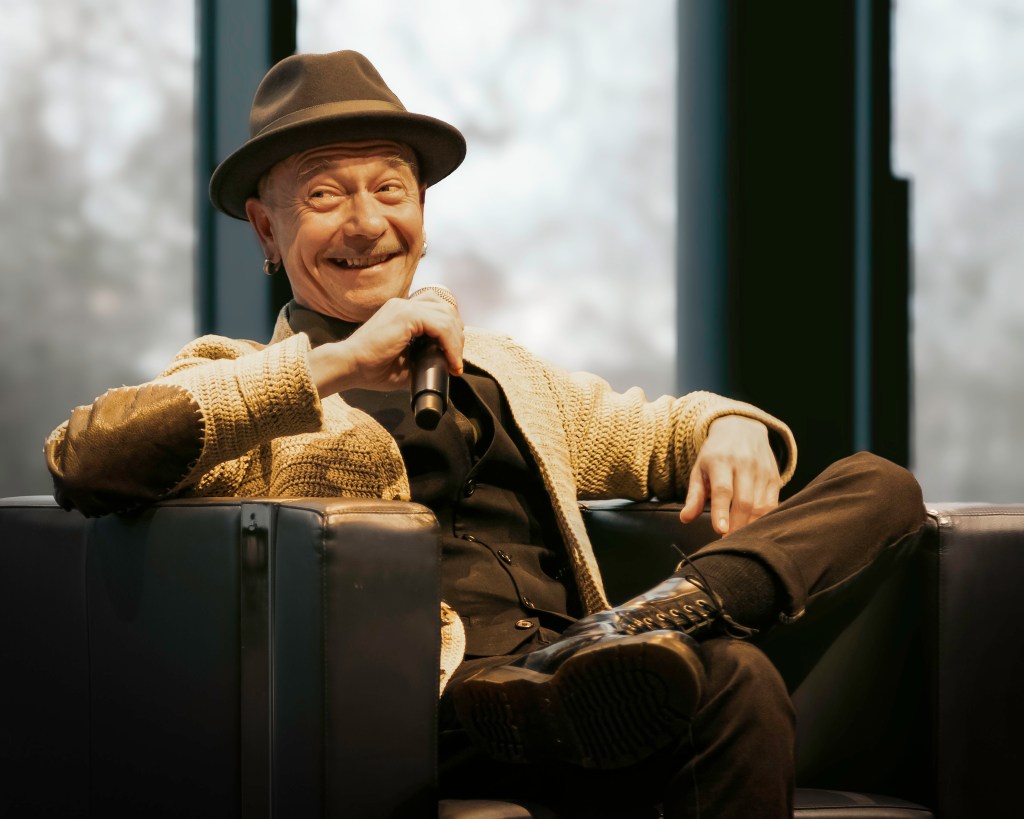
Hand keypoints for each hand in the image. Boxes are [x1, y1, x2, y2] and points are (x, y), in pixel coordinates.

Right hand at [308, 290, 463, 395]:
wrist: (349, 367)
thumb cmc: (371, 369)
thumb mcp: (406, 363)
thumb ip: (424, 356)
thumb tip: (445, 363)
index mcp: (402, 313)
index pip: (437, 310)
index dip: (451, 332)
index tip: (453, 359)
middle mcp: (403, 304)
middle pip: (446, 309)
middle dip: (457, 336)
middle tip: (455, 362)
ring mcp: (404, 307)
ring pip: (446, 315)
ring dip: (456, 341)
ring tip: (454, 363)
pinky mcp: (405, 315)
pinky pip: (440, 325)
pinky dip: (450, 344)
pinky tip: (450, 362)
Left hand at [678, 415, 780, 535]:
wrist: (743, 428)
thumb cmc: (716, 454)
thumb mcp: (700, 469)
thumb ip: (694, 496)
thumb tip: (685, 518)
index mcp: (721, 461)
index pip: (723, 489)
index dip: (721, 511)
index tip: (719, 530)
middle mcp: (744, 464)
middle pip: (744, 501)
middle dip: (736, 525)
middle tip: (727, 541)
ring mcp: (762, 470)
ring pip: (760, 505)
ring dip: (750, 525)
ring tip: (739, 538)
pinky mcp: (775, 477)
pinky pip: (772, 504)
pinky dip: (764, 519)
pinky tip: (754, 528)